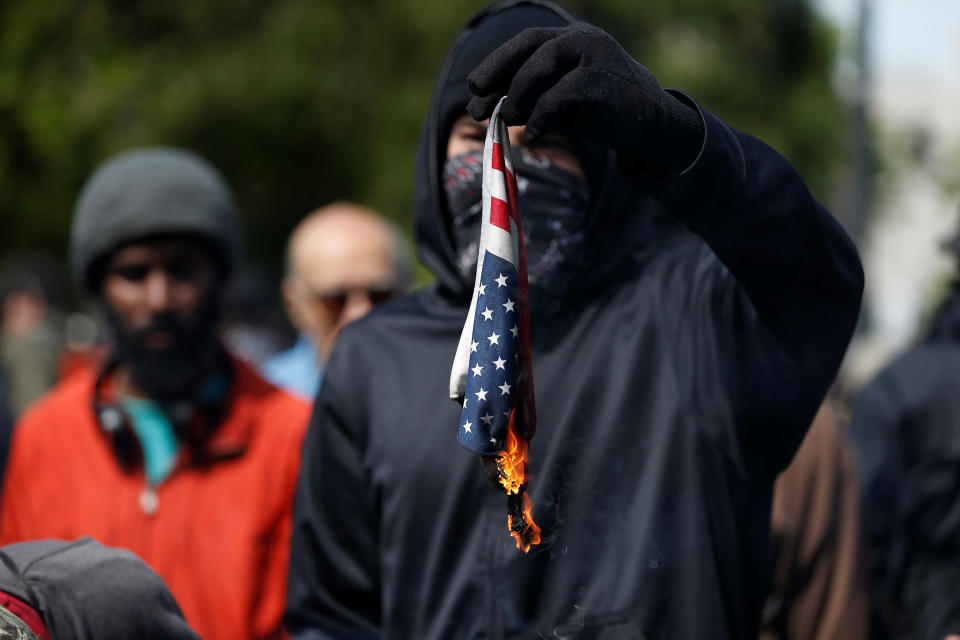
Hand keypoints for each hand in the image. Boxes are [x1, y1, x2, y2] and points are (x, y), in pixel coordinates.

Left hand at [467, 23, 702, 178]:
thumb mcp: (563, 100)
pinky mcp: (599, 82)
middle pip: (530, 46)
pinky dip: (540, 118)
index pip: (527, 41)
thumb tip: (495, 109)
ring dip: (516, 95)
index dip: (497, 62)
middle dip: (497, 73)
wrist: (651, 125)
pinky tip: (534, 136)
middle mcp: (582, 39)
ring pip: (540, 67)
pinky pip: (558, 97)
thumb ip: (533, 98)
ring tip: (505, 119)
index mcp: (573, 38)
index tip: (475, 86)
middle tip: (476, 103)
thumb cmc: (603, 111)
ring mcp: (593, 57)